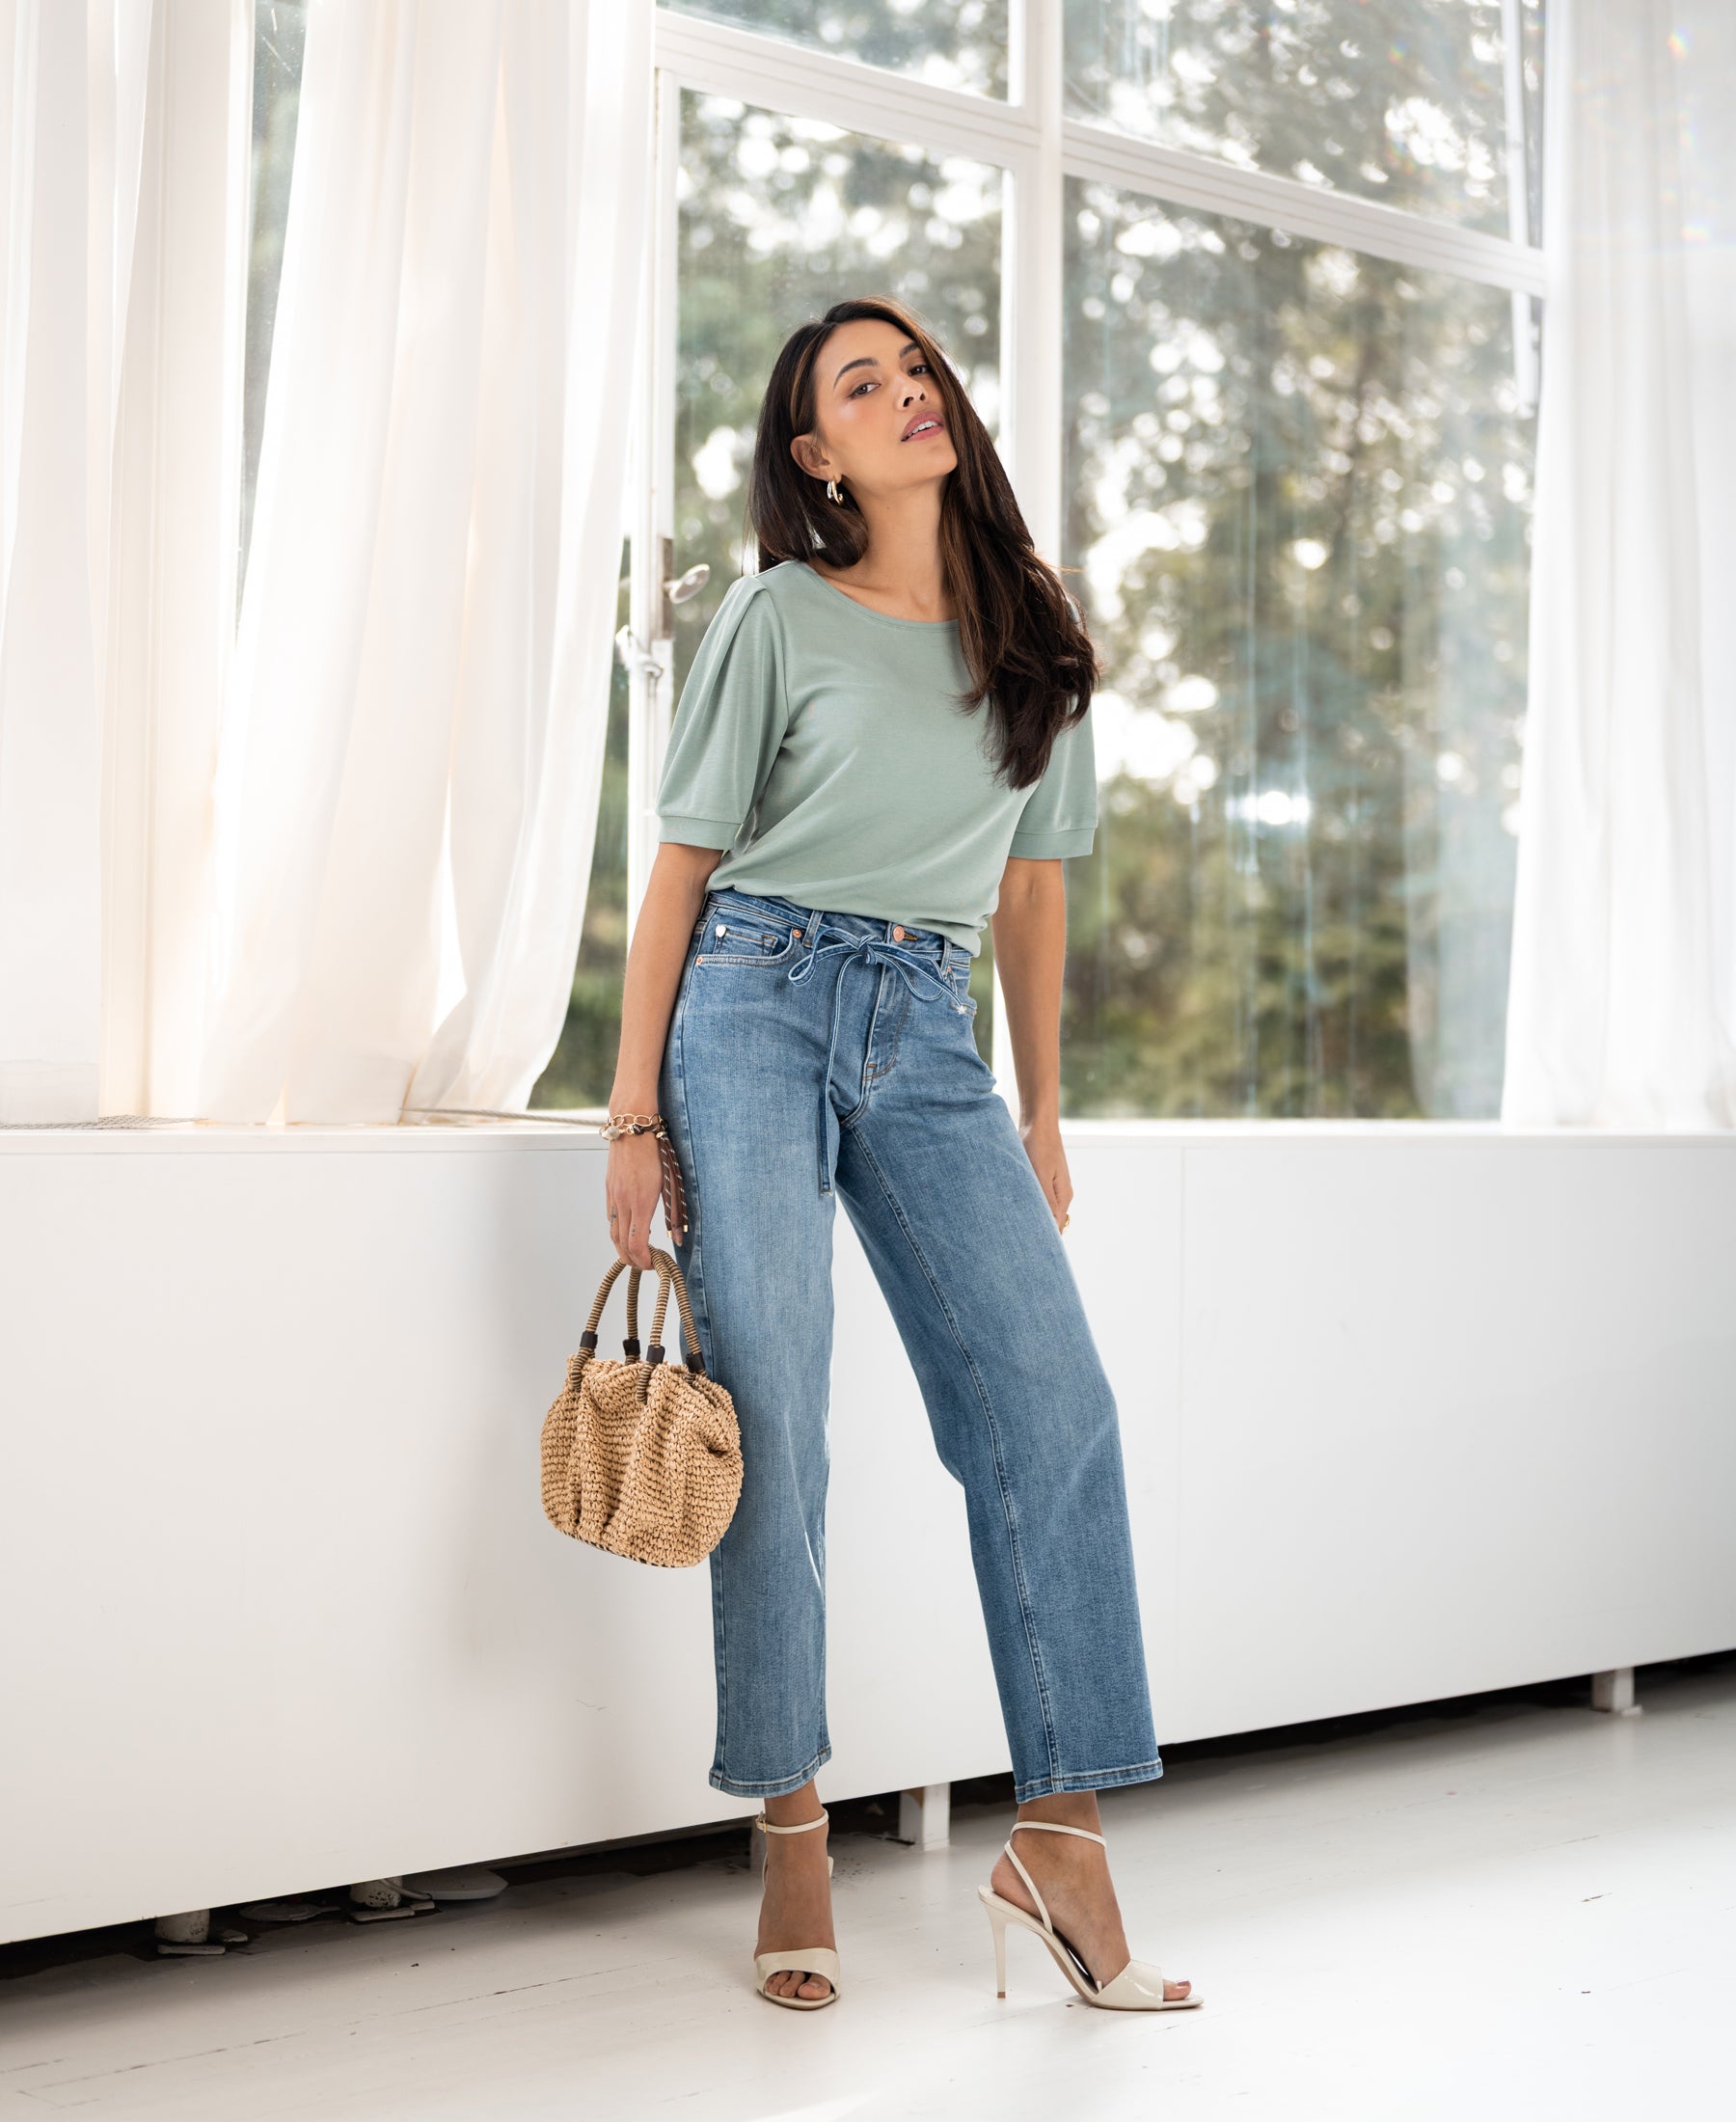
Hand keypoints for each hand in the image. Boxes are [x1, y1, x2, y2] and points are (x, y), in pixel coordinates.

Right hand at [605, 1134, 662, 1268]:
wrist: (632, 1127)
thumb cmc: (656, 1150)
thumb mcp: (671, 1181)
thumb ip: (675, 1212)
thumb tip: (679, 1238)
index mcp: (640, 1202)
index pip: (636, 1243)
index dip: (644, 1260)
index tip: (654, 1265)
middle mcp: (622, 1202)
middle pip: (621, 1244)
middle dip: (632, 1260)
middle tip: (646, 1265)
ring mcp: (613, 1196)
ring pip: (612, 1232)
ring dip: (623, 1248)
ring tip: (637, 1253)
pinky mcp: (609, 1189)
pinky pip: (610, 1218)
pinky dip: (618, 1231)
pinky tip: (629, 1230)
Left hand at [1019, 1116, 1072, 1233]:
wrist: (1037, 1122)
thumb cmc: (1038, 1147)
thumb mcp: (1040, 1176)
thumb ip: (1045, 1202)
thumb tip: (1050, 1229)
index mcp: (1063, 1197)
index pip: (1056, 1228)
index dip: (1043, 1240)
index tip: (1027, 1251)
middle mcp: (1059, 1194)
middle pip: (1049, 1221)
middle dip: (1034, 1230)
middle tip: (1014, 1243)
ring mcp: (1051, 1186)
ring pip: (1041, 1209)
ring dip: (1028, 1217)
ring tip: (1009, 1227)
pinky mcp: (1040, 1177)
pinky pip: (1034, 1197)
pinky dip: (1025, 1203)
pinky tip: (1010, 1207)